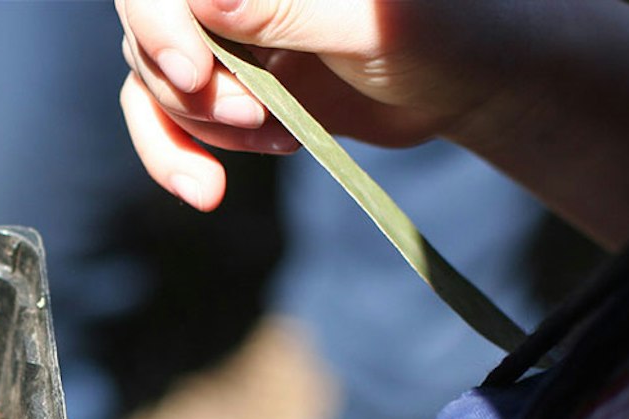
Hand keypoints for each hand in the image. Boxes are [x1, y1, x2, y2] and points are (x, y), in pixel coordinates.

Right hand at [113, 0, 628, 242]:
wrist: (482, 84)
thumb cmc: (448, 30)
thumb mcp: (375, 23)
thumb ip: (290, 8)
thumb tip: (203, 0)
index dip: (160, 20)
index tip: (194, 73)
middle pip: (146, 22)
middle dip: (184, 84)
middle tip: (253, 120)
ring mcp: (227, 30)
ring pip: (151, 76)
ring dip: (190, 127)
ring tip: (274, 142)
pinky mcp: (234, 85)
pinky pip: (168, 120)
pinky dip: (177, 156)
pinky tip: (210, 190)